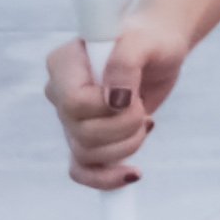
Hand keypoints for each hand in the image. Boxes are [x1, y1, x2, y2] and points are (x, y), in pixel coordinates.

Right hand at [43, 19, 188, 189]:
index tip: (132, 94)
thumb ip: (125, 63)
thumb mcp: (144, 42)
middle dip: (126, 126)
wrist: (159, 49)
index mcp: (63, 65)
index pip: (74, 103)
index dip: (109, 108)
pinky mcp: (88, 137)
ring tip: (144, 121)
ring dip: (128, 144)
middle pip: (83, 134)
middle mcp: (59, 94)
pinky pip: (82, 171)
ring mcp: (71, 119)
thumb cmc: (150, 39)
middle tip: (143, 106)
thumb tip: (116, 100)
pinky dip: (106, 179)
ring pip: (87, 154)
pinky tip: (132, 173)